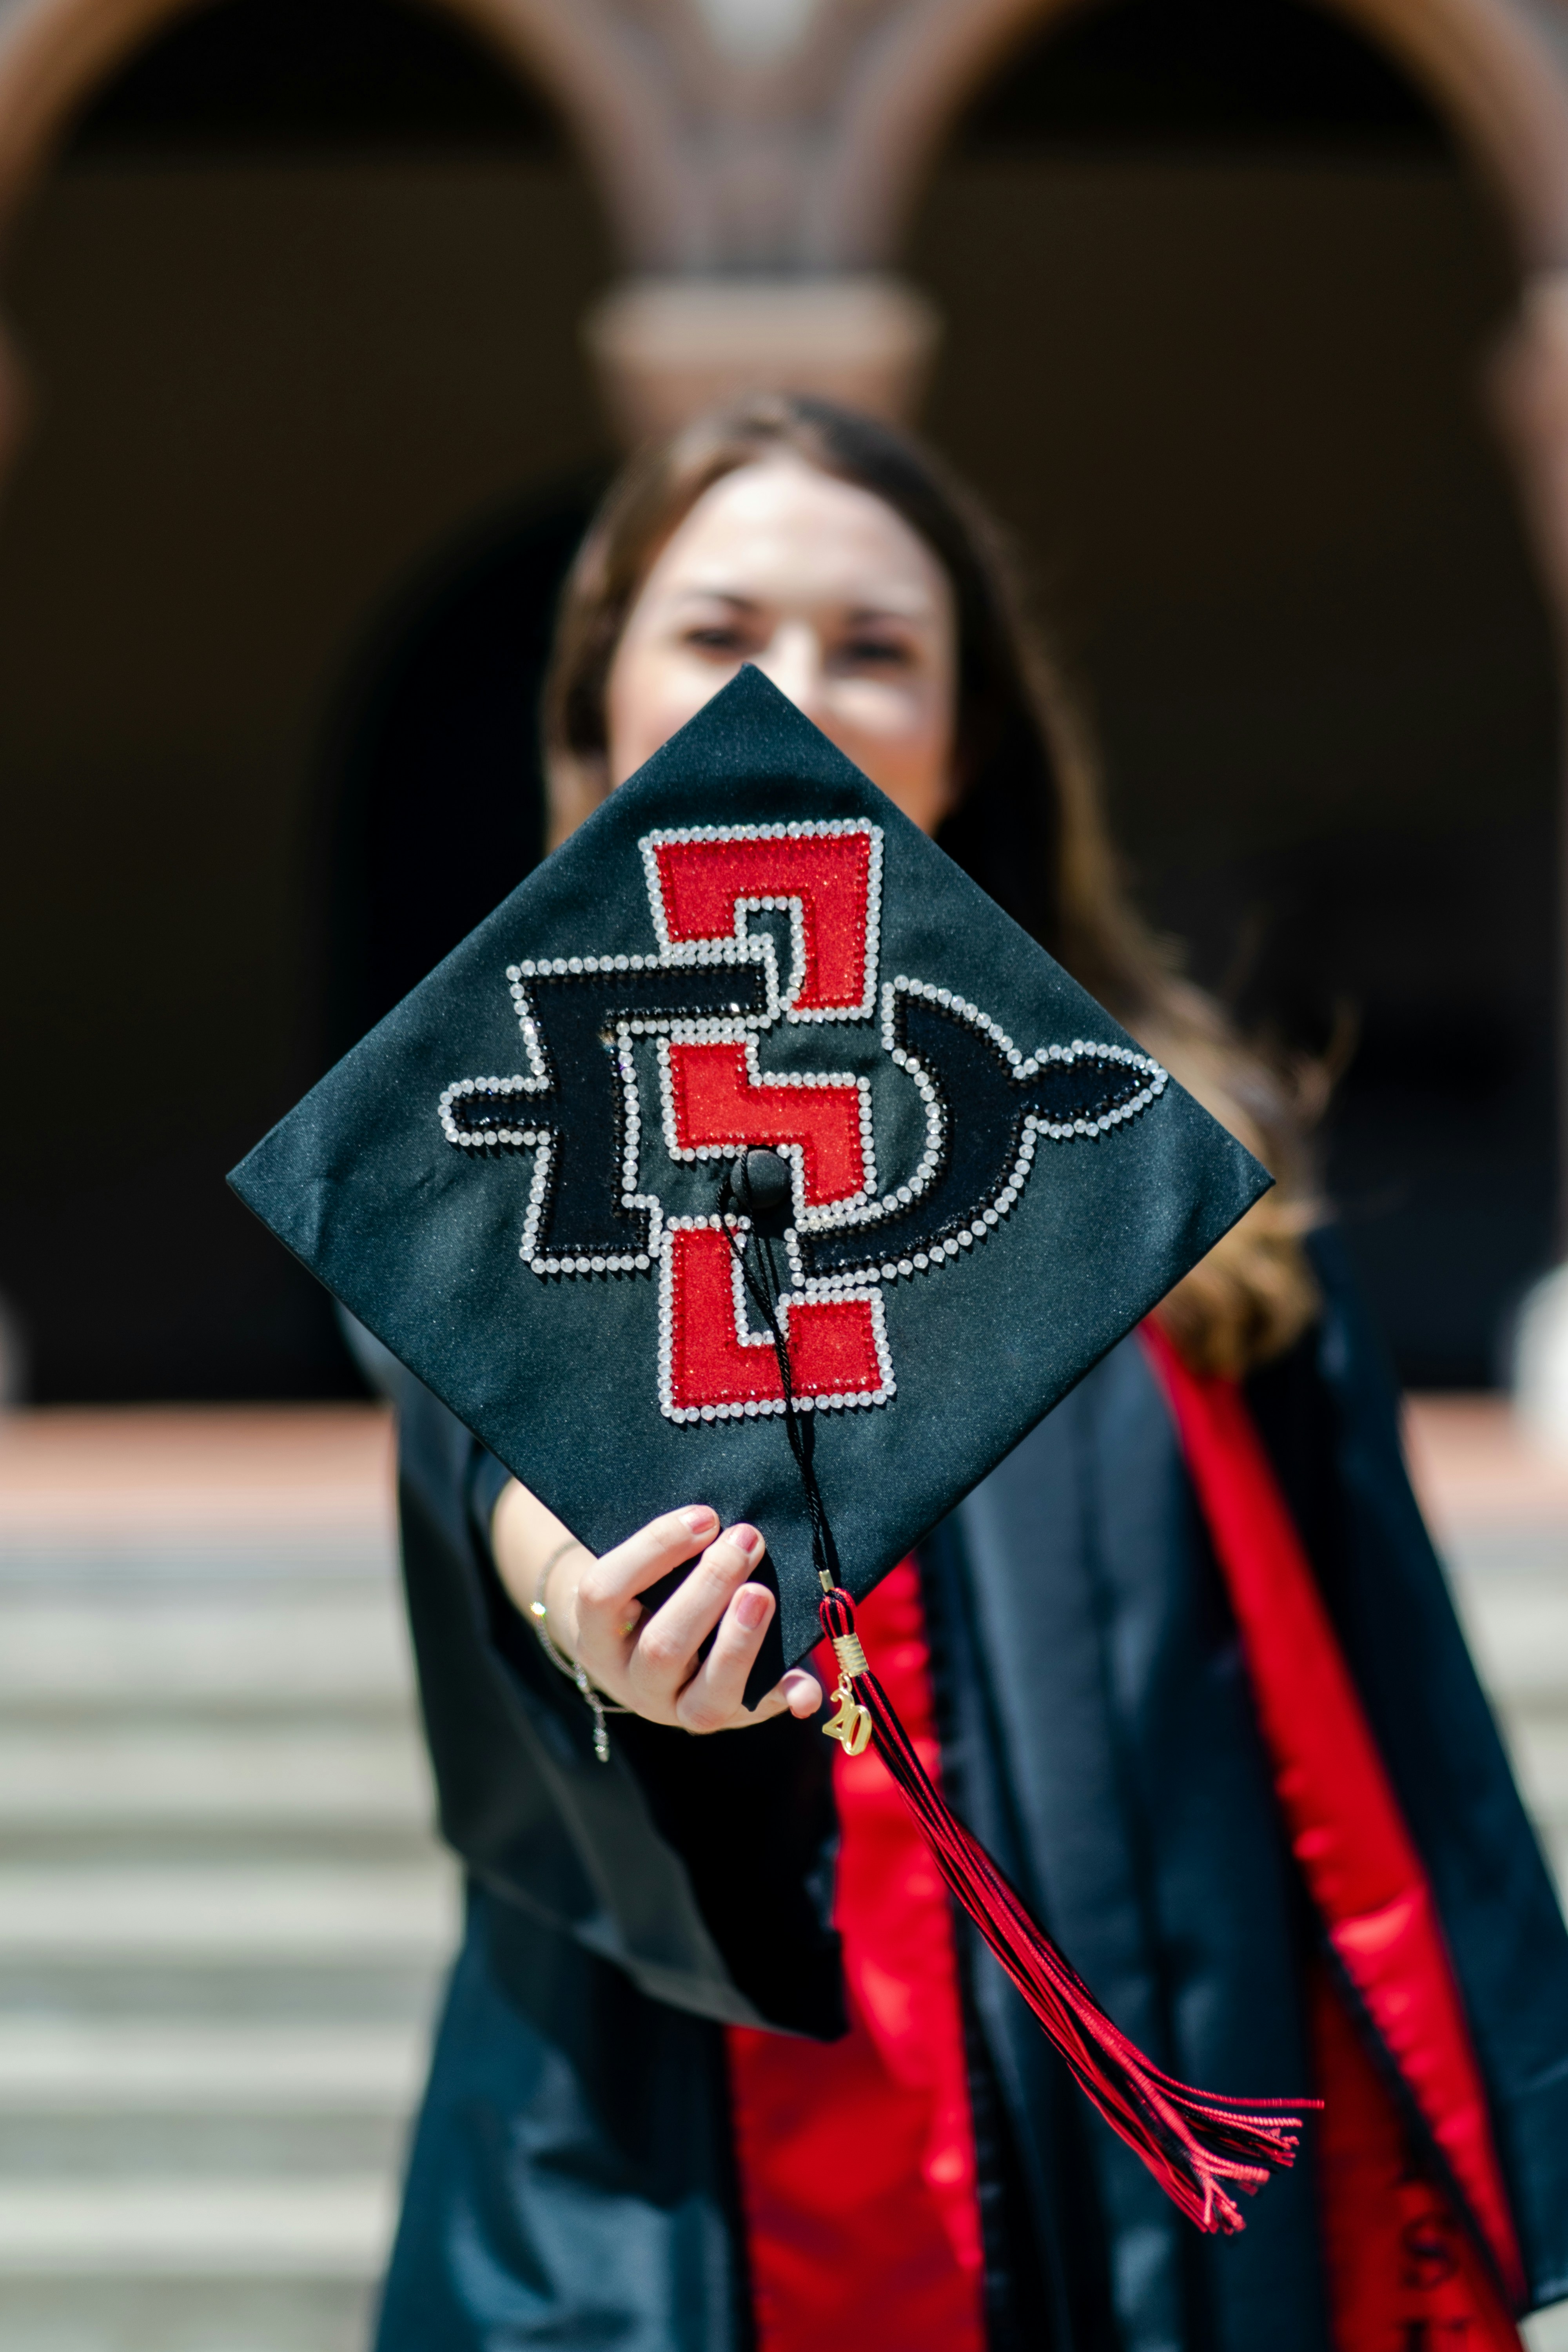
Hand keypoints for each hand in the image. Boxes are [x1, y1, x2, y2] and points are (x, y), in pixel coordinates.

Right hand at [493, 1485, 821, 1733]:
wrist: (640, 1657)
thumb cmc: (643, 1593)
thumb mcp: (632, 1574)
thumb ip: (660, 1551)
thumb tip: (709, 1519)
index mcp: (597, 1636)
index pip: (606, 1594)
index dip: (654, 1550)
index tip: (704, 1516)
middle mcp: (633, 1682)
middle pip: (661, 1647)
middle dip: (708, 1589)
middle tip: (745, 1540)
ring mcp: (679, 1710)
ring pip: (704, 1700)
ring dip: (739, 1642)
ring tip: (762, 1594)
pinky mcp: (727, 1718)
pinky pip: (757, 1716)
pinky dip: (783, 1699)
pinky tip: (805, 1689)